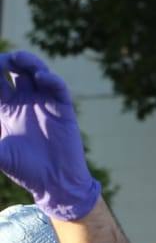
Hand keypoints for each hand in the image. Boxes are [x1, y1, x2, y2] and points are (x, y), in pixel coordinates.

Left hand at [0, 52, 100, 220]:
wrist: (54, 183)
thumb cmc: (24, 171)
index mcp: (6, 108)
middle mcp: (25, 101)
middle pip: (15, 70)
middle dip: (8, 61)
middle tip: (5, 61)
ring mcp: (45, 103)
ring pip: (36, 72)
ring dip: (29, 62)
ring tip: (20, 59)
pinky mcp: (63, 109)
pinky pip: (58, 87)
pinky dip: (51, 79)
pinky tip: (42, 77)